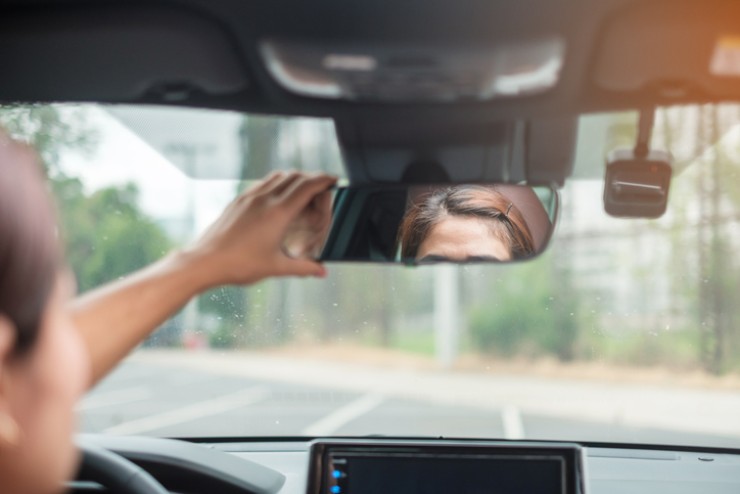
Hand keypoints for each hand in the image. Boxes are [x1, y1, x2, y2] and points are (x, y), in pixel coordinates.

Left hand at [183, 171, 337, 286]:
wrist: (206, 261)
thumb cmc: (240, 265)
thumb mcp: (276, 267)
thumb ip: (303, 267)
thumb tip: (321, 272)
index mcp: (278, 213)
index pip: (307, 186)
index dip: (324, 179)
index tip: (334, 179)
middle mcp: (265, 199)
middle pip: (295, 176)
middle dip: (312, 177)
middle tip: (322, 185)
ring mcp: (250, 197)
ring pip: (277, 176)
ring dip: (294, 177)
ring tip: (302, 188)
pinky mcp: (238, 201)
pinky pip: (262, 183)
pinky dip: (276, 183)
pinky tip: (277, 196)